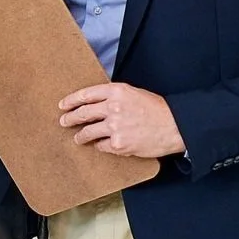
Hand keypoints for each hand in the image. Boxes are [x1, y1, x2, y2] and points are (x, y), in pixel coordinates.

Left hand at [60, 83, 183, 157]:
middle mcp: (112, 108)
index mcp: (116, 91)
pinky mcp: (118, 144)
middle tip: (63, 122)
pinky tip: (100, 145)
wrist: (175, 126)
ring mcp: (114, 127)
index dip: (71, 101)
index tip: (63, 105)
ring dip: (80, 136)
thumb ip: (114, 96)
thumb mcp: (134, 94)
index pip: (85, 95)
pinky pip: (101, 146)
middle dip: (69, 119)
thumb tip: (95, 102)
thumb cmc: (157, 109)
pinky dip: (100, 146)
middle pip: (82, 113)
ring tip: (78, 138)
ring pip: (87, 133)